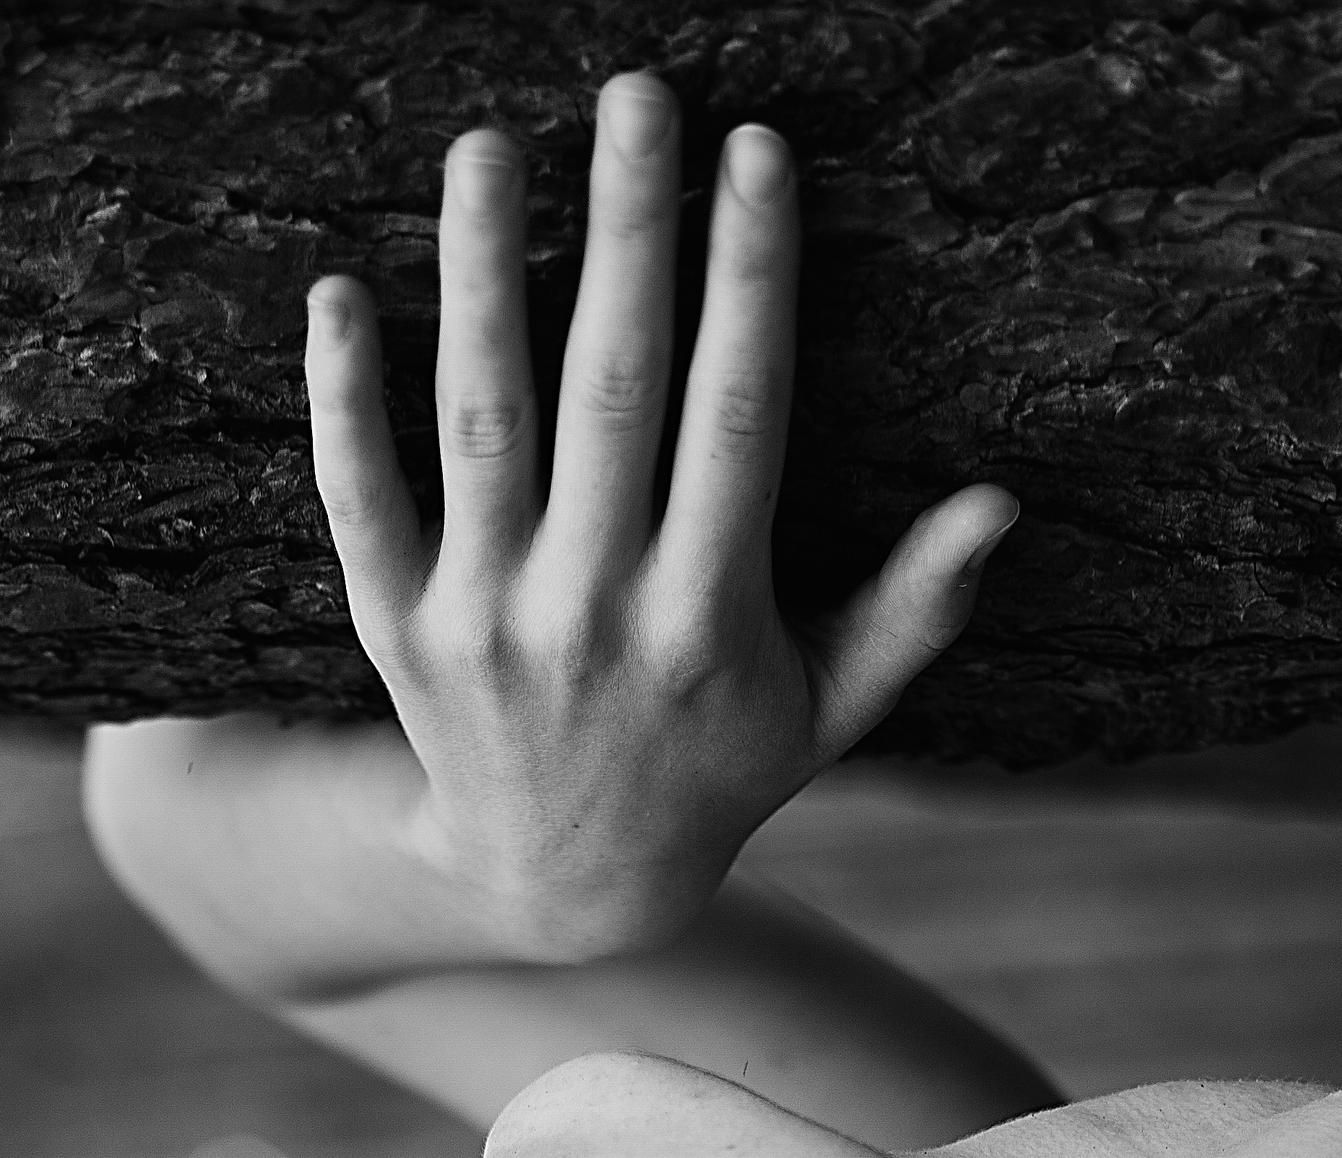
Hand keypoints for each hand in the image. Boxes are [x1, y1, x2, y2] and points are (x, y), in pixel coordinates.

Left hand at [305, 69, 1019, 961]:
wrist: (557, 880)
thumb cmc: (714, 772)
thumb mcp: (831, 711)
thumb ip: (913, 611)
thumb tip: (1001, 503)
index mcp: (711, 615)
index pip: (738, 411)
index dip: (751, 275)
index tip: (757, 152)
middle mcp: (594, 606)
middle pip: (612, 384)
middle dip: (630, 228)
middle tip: (637, 93)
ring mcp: (484, 615)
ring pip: (480, 418)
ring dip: (484, 275)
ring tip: (490, 147)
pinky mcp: (398, 627)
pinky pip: (363, 497)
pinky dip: (342, 399)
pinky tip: (341, 291)